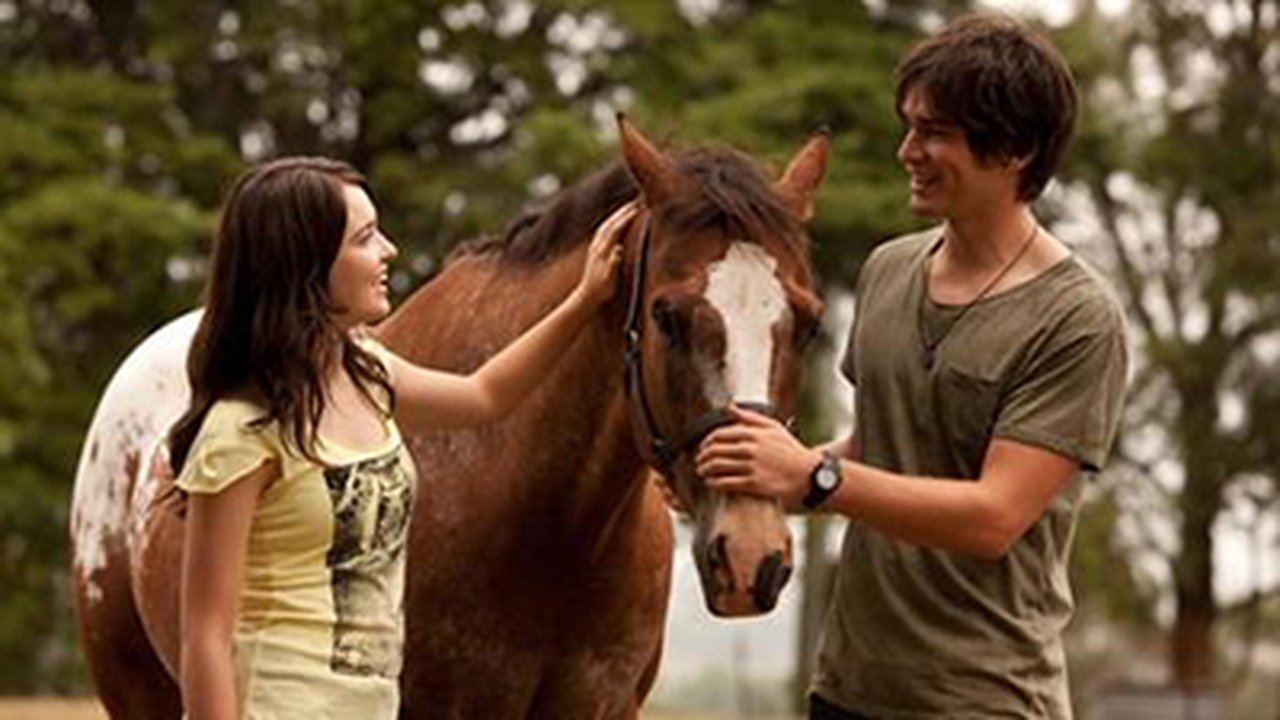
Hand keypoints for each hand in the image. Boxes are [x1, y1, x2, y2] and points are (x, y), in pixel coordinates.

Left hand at [575, 201, 636, 305]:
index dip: (627, 218)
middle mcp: (597, 246)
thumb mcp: (609, 278)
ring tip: (628, 207)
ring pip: (605, 225)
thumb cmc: (601, 289)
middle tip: (636, 202)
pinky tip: (615, 221)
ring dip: (616, 215)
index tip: (638, 209)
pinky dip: (610, 222)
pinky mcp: (594, 250)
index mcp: (602, 251)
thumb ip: (613, 263)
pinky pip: (602, 230)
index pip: (616, 229)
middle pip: (610, 223)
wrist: (587, 295)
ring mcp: (594, 247)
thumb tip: (618, 249)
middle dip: (622, 212)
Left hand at [696, 405, 820, 509]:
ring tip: (701, 472)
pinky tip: (710, 483)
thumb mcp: (774, 427)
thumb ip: (750, 417)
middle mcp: (750, 448)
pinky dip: (713, 483)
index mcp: (753, 433)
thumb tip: (729, 406)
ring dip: (704, 469)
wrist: (808, 475)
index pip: (720, 434)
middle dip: (702, 456)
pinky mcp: (753, 484)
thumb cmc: (790, 450)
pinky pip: (726, 482)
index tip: (704, 447)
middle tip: (699, 460)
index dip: (707, 441)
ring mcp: (751, 466)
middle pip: (715, 450)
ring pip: (717, 466)